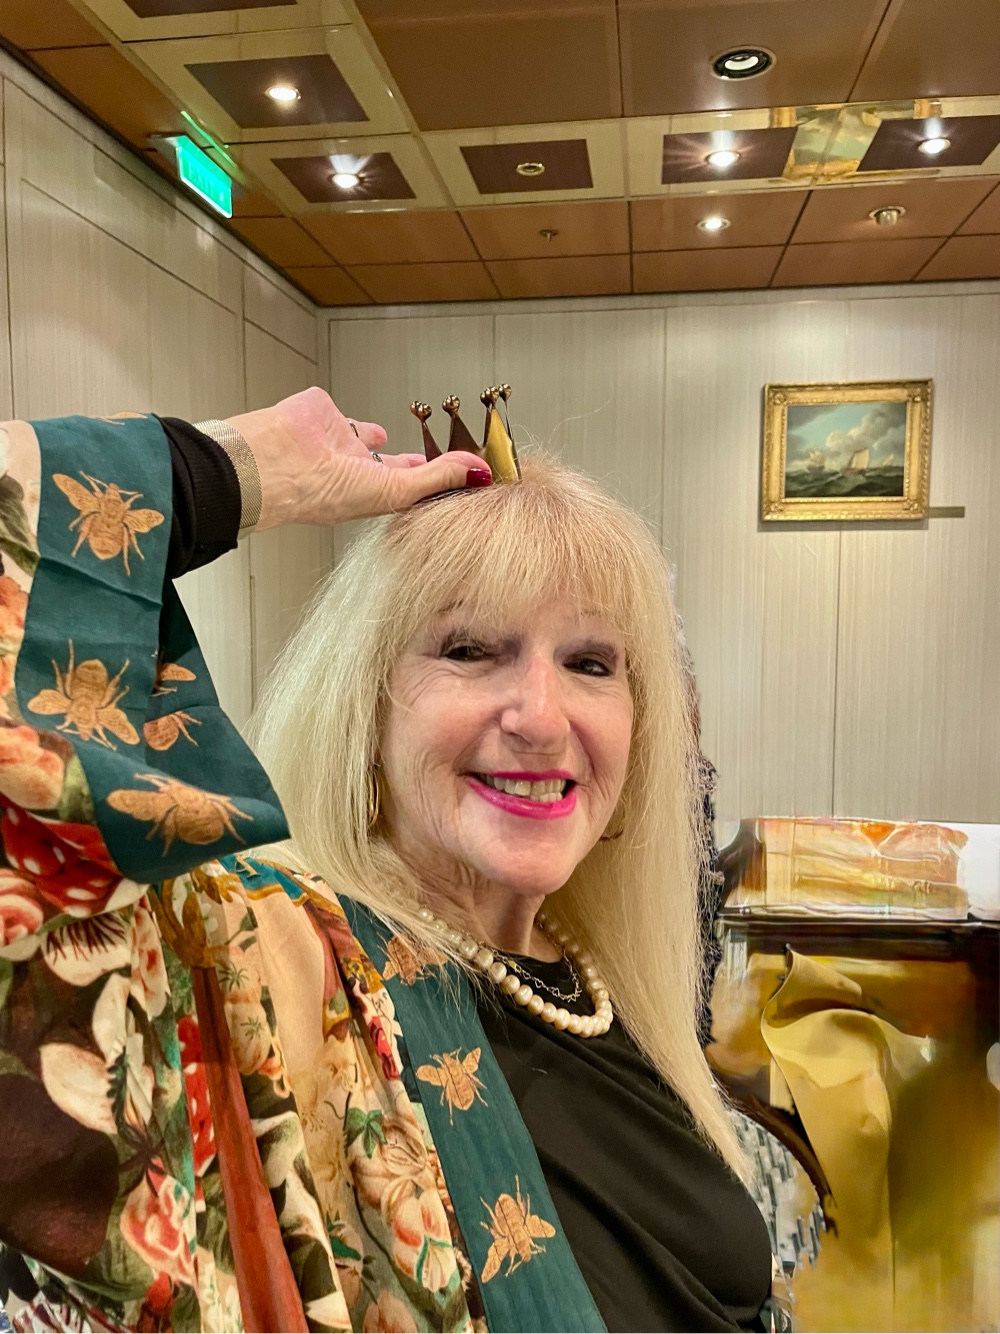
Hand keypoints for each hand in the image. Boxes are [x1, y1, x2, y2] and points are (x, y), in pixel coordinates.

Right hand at [226, 386, 489, 529]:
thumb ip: (438, 477)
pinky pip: (349, 415)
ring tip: (421, 436)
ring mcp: (340, 443)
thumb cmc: (322, 493)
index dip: (440, 482)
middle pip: (399, 466)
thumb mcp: (394, 489)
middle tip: (454, 456)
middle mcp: (357, 472)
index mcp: (372, 495)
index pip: (415, 489)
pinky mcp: (326, 413)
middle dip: (423, 462)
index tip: (470, 475)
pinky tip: (376, 425)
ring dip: (392, 441)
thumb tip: (482, 473)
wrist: (277, 462)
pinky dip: (360, 417)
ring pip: (373, 441)